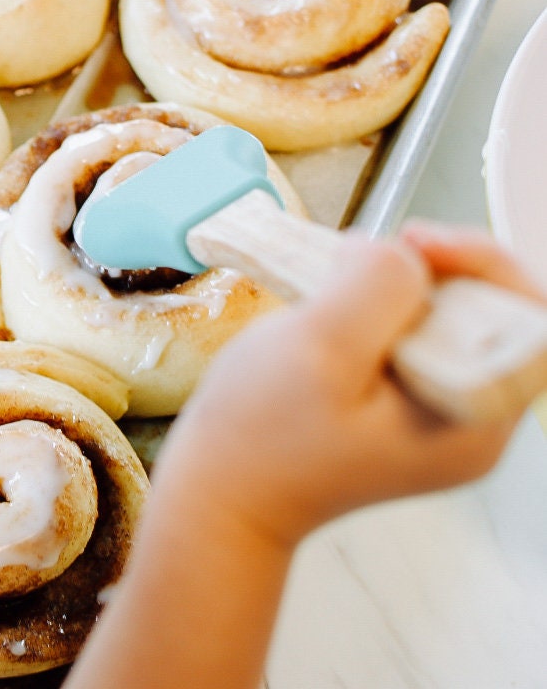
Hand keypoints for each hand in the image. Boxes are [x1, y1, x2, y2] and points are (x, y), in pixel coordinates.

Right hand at [156, 222, 543, 549]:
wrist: (221, 495)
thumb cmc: (258, 437)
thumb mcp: (317, 348)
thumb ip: (376, 288)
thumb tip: (403, 253)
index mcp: (472, 421)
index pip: (527, 320)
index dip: (480, 263)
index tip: (411, 241)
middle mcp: (474, 425)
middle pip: (492, 314)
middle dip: (433, 270)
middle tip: (362, 258)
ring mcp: (442, 420)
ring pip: (451, 322)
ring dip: (399, 288)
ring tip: (336, 284)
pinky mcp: (408, 410)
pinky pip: (417, 341)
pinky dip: (379, 310)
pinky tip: (335, 310)